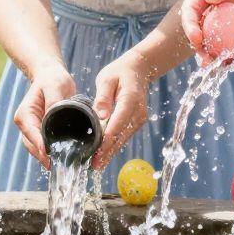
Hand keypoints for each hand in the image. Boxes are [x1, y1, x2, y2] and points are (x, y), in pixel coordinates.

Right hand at [12, 67, 75, 167]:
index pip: (31, 133)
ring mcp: (33, 130)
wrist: (51, 76)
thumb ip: (54, 101)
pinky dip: (52, 153)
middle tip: (59, 167)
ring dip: (48, 158)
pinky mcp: (42, 132)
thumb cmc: (52, 79)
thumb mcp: (55, 86)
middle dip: (44, 157)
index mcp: (25, 114)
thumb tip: (54, 116)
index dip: (39, 145)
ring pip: (38, 149)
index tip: (48, 154)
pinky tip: (64, 160)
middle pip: (33, 146)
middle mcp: (26, 124)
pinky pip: (45, 146)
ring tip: (63, 166)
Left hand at [90, 51, 156, 169]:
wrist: (139, 69)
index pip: (117, 125)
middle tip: (94, 166)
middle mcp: (138, 113)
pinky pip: (124, 136)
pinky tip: (104, 154)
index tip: (97, 153)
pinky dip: (114, 145)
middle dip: (107, 152)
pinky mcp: (136, 122)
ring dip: (111, 152)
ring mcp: (139, 119)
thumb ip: (102, 97)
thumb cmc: (119, 72)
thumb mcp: (106, 79)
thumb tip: (100, 116)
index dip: (106, 141)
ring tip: (97, 165)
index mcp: (130, 101)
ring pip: (123, 139)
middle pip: (121, 136)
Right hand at [182, 0, 233, 58]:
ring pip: (217, 42)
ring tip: (223, 66)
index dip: (191, 26)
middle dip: (201, 49)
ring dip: (218, 56)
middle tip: (208, 60)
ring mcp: (225, 21)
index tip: (197, 38)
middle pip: (200, 32)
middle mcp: (209, 8)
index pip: (190, 11)